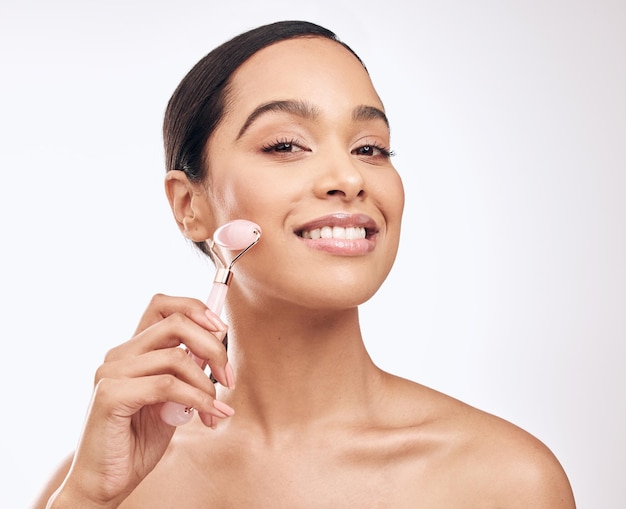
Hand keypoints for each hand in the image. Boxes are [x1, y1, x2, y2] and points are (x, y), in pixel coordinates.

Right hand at [50, 294, 233, 506]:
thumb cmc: (137, 442)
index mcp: (132, 351)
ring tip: (215, 409)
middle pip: (175, 322)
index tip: (222, 330)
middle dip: (213, 346)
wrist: (105, 483)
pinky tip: (208, 416)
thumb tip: (215, 348)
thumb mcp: (172, 399)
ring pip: (177, 356)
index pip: (162, 305)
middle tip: (229, 378)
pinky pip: (167, 385)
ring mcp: (111, 372)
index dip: (196, 308)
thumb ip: (186, 371)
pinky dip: (196, 400)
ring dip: (206, 384)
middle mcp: (119, 354)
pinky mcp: (110, 394)